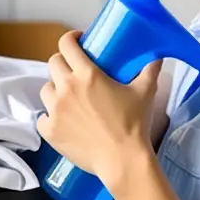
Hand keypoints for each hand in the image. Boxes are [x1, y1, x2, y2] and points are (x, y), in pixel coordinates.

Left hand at [36, 30, 161, 189]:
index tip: (77, 41)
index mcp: (87, 74)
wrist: (122, 160)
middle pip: (53, 63)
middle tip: (75, 72)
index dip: (70, 39)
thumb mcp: (145, 92)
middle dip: (64, 63)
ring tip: (69, 99)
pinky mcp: (49, 130)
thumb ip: (150, 70)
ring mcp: (55, 110)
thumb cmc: (133, 125)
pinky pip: (42, 117)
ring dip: (55, 90)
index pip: (66, 44)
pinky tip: (62, 121)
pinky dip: (50, 117)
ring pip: (46, 89)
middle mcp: (66, 88)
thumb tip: (157, 57)